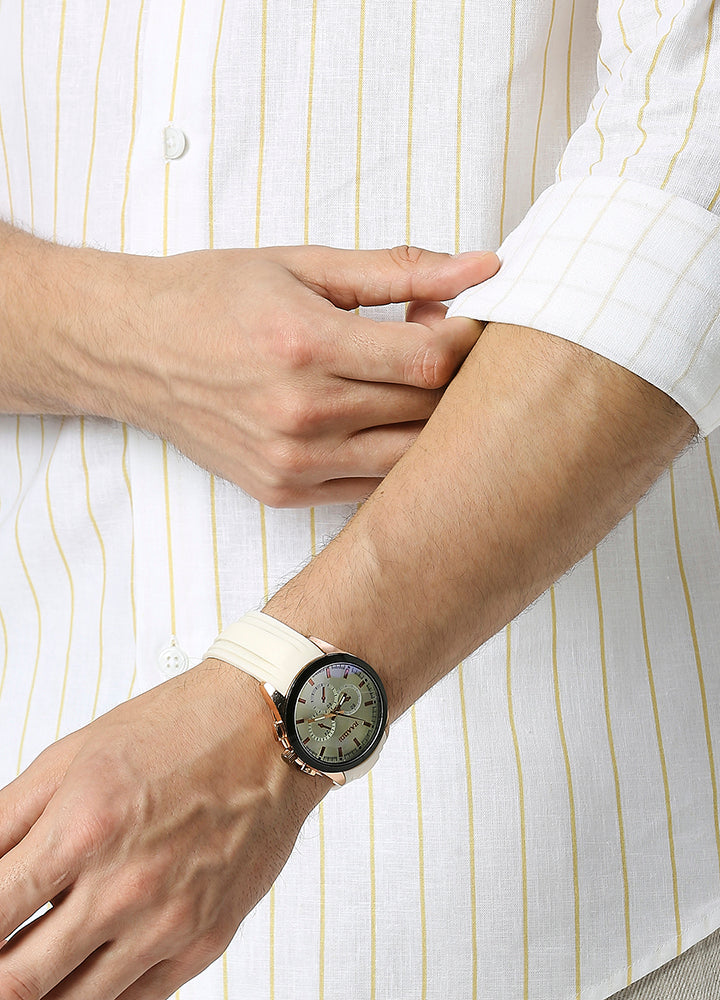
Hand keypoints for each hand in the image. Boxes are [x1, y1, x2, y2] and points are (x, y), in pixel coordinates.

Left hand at [0, 661, 325, 999]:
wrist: (270, 729)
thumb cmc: (177, 730)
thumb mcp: (73, 756)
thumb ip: (4, 818)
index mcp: (82, 830)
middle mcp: (124, 887)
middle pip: (17, 981)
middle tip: (0, 962)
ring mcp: (169, 922)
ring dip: (39, 994)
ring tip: (30, 971)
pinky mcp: (205, 942)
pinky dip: (95, 997)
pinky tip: (81, 976)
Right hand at [65, 243, 496, 504]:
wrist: (132, 349)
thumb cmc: (213, 297)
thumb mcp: (304, 265)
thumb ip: (398, 269)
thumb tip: (482, 267)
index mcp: (306, 346)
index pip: (428, 361)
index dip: (465, 340)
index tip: (464, 320)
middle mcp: (300, 414)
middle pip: (424, 411)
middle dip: (452, 376)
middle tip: (442, 344)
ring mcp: (291, 462)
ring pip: (406, 458)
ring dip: (429, 421)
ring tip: (413, 382)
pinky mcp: (282, 490)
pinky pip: (368, 486)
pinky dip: (389, 453)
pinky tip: (378, 417)